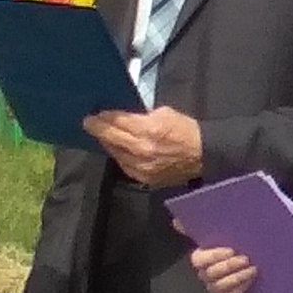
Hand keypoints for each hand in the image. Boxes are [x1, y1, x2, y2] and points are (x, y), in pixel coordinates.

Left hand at [83, 105, 204, 186]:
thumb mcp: (164, 113)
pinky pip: (125, 167)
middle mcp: (142, 150)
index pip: (118, 123)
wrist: (204, 154)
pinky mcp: (146, 178)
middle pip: (113, 139)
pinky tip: (117, 150)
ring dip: (108, 144)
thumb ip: (142, 116)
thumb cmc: (186, 129)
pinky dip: (120, 157)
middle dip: (99, 130)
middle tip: (88, 123)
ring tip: (103, 136)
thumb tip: (126, 119)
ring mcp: (142, 167)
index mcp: (148, 130)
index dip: (103, 118)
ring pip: (116, 154)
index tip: (92, 116)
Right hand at [189, 243, 258, 292]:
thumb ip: (228, 237)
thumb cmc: (235, 247)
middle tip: (246, 259)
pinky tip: (251, 279)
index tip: (231, 251)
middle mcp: (204, 275)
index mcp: (200, 259)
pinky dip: (241, 288)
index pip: (200, 259)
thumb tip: (232, 226)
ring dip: (237, 277)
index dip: (215, 256)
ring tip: (252, 269)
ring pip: (220, 286)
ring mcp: (214, 288)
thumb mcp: (228, 240)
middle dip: (230, 266)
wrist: (245, 264)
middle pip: (212, 273)